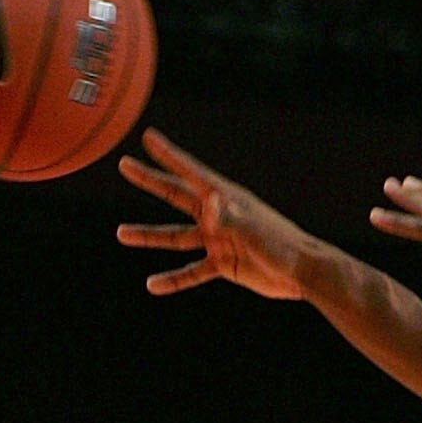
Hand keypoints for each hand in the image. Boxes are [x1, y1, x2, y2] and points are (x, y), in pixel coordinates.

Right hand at [117, 130, 308, 299]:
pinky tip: (153, 285)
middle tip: (124, 165)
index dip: (169, 155)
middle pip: (175, 195)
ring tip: (121, 233)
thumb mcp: (253, 230)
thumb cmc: (281, 244)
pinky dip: (174, 280)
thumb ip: (230, 217)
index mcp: (224, 198)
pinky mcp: (222, 264)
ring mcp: (217, 239)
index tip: (148, 137)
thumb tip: (209, 206)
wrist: (300, 272)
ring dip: (149, 235)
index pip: (191, 172)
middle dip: (150, 180)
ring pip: (175, 236)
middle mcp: (216, 215)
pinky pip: (192, 272)